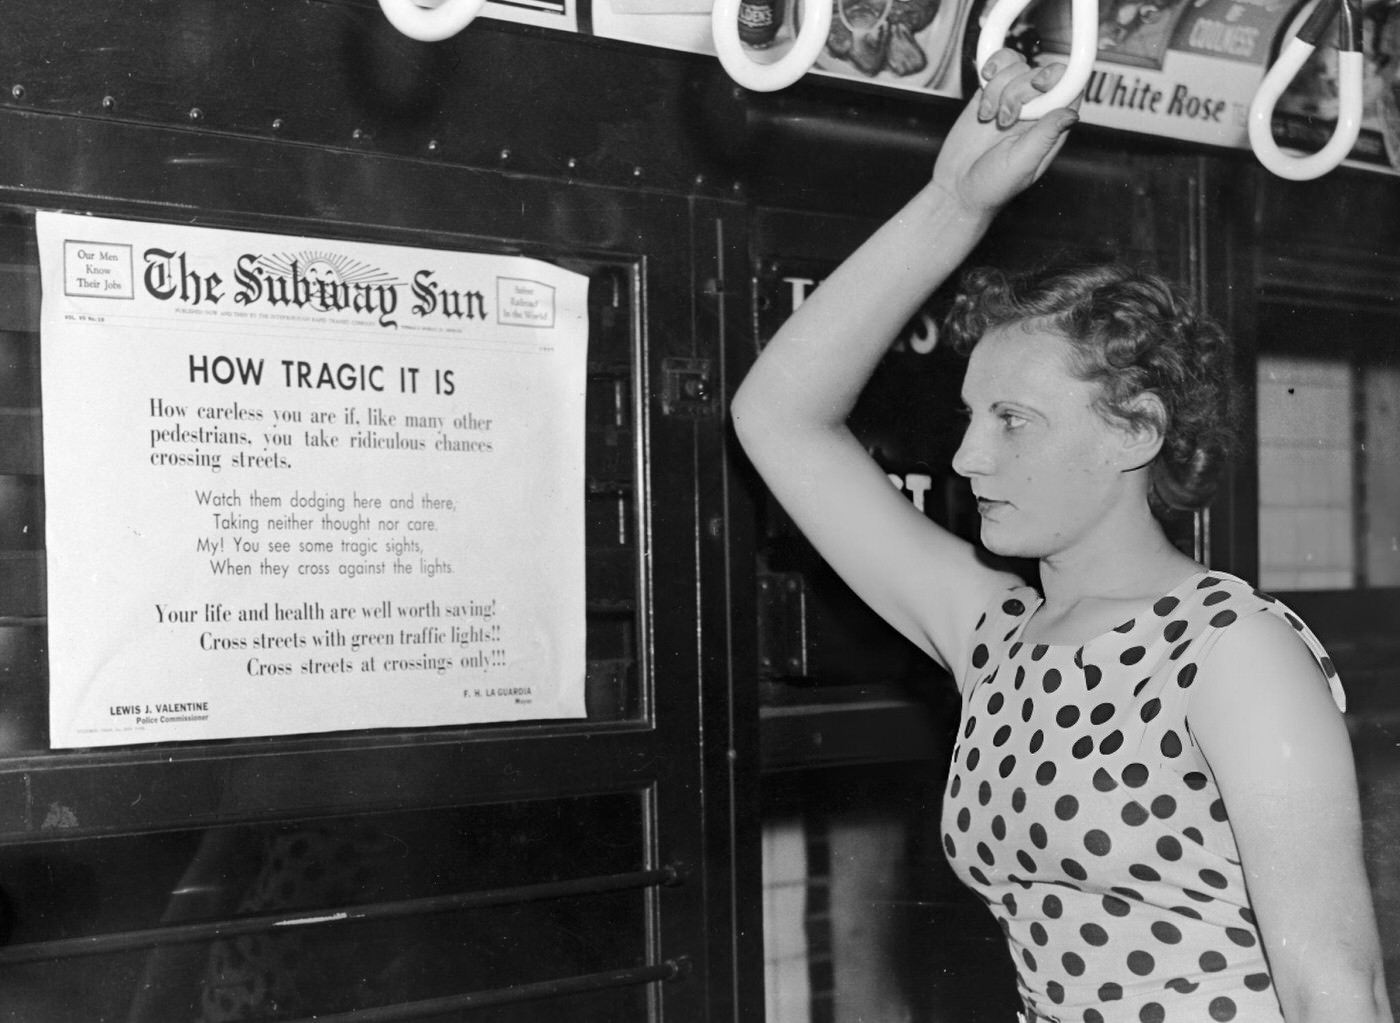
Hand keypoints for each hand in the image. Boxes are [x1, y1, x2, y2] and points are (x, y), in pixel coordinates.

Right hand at [931, 50, 1080, 215]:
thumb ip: (1046, 136)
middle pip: (1039, 74)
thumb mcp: (1022, 164)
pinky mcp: (989, 93)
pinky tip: (983, 84)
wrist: (956, 188)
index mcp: (1050, 129)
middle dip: (1017, 91)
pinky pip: (999, 65)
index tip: (1038, 85)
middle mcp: (1035, 111)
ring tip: (988, 116)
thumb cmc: (992, 186)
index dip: (1058, 78)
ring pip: (1016, 67)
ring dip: (998, 87)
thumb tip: (1071, 113)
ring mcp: (1012, 100)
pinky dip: (990, 69)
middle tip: (1003, 121)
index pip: (1070, 89)